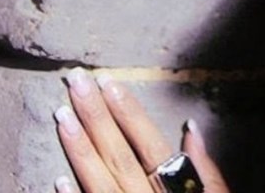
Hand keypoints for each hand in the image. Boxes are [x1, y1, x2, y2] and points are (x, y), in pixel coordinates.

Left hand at [53, 67, 231, 192]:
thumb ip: (206, 172)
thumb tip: (191, 129)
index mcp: (176, 192)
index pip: (148, 145)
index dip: (128, 114)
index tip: (109, 82)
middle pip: (119, 157)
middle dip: (97, 118)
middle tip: (76, 83)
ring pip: (99, 184)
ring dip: (79, 150)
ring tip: (61, 116)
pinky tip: (57, 178)